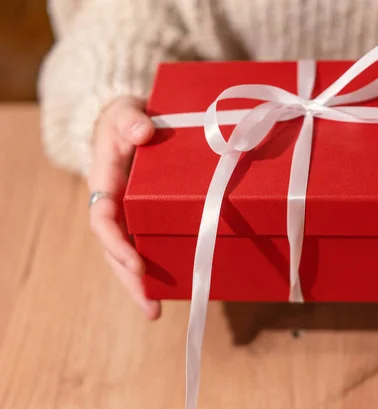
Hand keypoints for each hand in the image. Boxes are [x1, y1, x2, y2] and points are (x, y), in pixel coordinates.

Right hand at [88, 96, 159, 318]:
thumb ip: (129, 120)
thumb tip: (143, 133)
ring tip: (155, 311)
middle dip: (130, 279)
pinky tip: (174, 286)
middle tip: (150, 308)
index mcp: (105, 184)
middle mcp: (114, 206)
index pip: (104, 221)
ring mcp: (129, 215)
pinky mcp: (145, 217)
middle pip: (115, 250)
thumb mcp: (124, 112)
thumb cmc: (125, 119)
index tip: (136, 262)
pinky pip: (147, 244)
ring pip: (128, 254)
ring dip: (140, 283)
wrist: (130, 123)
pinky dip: (157, 266)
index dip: (117, 243)